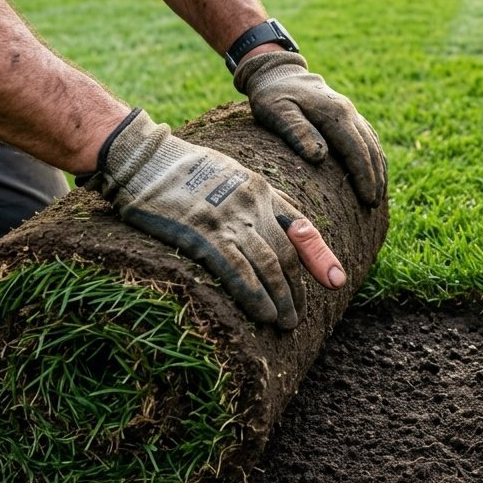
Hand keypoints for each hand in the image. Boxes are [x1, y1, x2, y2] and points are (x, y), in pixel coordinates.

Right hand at [86, 109, 345, 327]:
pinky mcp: (204, 234)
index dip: (320, 256)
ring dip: (281, 299)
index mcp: (262, 189)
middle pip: (287, 253)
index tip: (337, 281)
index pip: (302, 226)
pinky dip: (255, 296)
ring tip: (285, 323)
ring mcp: (230, 219)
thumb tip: (266, 228)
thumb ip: (252, 200)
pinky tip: (264, 315)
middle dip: (297, 289)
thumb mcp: (229, 175)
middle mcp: (254, 205)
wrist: (145, 159)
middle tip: (299, 317)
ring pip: (269, 266)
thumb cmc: (182, 170)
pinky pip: (239, 271)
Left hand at [234, 51, 386, 207]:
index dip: (364, 176)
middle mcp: (348, 112)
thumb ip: (297, 131)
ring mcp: (350, 112)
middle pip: (370, 149)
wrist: (277, 72)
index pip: (356, 150)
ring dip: (378, 170)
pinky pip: (368, 138)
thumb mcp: (276, 111)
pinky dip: (374, 157)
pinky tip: (374, 173)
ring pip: (373, 143)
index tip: (367, 199)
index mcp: (334, 113)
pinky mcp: (348, 115)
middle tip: (373, 206)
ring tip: (377, 196)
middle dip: (375, 178)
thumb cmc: (272, 95)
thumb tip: (320, 157)